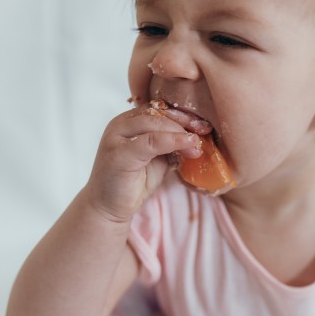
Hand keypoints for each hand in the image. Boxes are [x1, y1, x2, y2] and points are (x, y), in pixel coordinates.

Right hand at [82, 104, 210, 221]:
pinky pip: (150, 141)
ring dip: (180, 133)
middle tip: (204, 132)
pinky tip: (188, 146)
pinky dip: (173, 141)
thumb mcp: (158, 157)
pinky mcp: (118, 153)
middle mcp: (120, 124)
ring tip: (196, 145)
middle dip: (184, 122)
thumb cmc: (134, 182)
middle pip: (158, 112)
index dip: (183, 114)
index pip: (159, 108)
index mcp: (129, 121)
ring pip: (154, 123)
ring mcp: (116, 137)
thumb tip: (197, 135)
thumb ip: (171, 143)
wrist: (110, 207)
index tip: (203, 125)